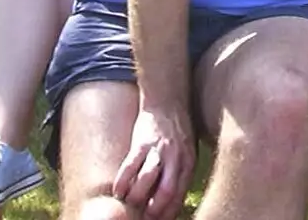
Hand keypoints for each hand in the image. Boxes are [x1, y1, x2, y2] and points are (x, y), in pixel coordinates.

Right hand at [113, 104, 194, 219]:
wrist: (168, 99)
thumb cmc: (178, 130)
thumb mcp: (189, 151)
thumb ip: (182, 173)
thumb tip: (174, 200)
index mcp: (188, 163)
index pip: (179, 196)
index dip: (168, 213)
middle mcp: (175, 158)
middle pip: (165, 192)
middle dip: (153, 210)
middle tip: (144, 218)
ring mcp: (158, 150)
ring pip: (146, 181)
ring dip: (136, 198)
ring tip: (130, 205)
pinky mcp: (141, 143)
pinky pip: (129, 167)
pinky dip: (122, 182)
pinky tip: (118, 191)